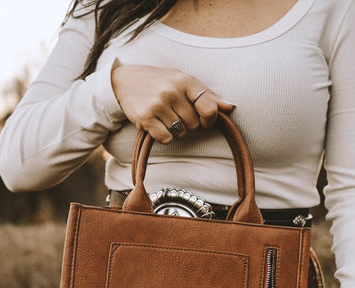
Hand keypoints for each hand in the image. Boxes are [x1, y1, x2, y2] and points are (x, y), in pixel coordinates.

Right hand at [111, 64, 234, 142]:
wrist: (124, 81)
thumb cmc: (160, 81)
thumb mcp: (183, 80)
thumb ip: (207, 95)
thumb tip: (230, 107)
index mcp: (185, 80)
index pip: (210, 108)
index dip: (210, 119)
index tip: (203, 118)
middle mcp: (172, 91)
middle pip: (195, 124)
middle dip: (190, 125)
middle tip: (178, 115)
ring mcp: (157, 105)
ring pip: (181, 133)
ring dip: (177, 131)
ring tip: (167, 118)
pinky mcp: (145, 118)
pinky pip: (166, 139)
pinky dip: (165, 136)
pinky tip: (158, 125)